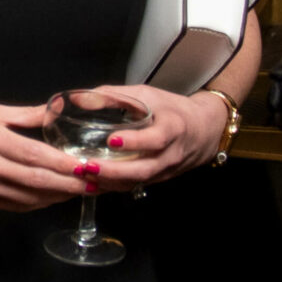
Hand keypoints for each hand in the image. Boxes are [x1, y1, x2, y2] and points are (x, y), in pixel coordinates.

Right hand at [0, 102, 88, 210]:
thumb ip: (24, 115)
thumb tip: (55, 111)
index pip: (36, 156)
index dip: (66, 165)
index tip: (89, 166)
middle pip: (37, 182)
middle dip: (71, 185)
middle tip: (96, 183)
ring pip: (30, 198)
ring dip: (59, 196)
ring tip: (83, 190)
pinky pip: (17, 205)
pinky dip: (40, 202)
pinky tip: (55, 195)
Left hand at [79, 87, 226, 188]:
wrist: (203, 130)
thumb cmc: (172, 110)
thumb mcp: (147, 95)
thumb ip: (114, 96)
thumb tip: (79, 99)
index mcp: (173, 128)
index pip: (156, 139)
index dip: (135, 141)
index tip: (111, 139)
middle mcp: (171, 153)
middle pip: (144, 169)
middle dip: (115, 171)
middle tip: (88, 166)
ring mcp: (165, 170)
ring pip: (137, 181)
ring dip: (110, 181)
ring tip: (84, 175)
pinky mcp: (157, 179)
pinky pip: (134, 185)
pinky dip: (113, 186)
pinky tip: (93, 183)